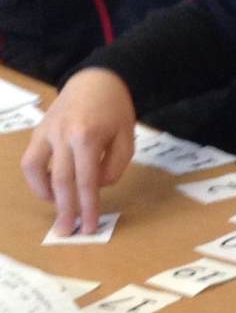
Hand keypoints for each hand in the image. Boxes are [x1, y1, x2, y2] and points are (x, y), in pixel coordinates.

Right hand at [20, 69, 135, 234]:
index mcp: (86, 137)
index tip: (90, 227)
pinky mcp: (38, 130)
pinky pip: (31, 159)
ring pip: (35, 169)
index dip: (87, 207)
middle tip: (68, 232)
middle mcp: (61, 135)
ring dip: (45, 193)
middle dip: (65, 209)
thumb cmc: (115, 111)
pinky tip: (50, 188)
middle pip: (60, 181)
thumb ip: (113, 167)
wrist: (96, 80)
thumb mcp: (127, 140)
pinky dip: (37, 178)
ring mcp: (46, 132)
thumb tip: (96, 187)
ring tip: (59, 208)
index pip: (86, 182)